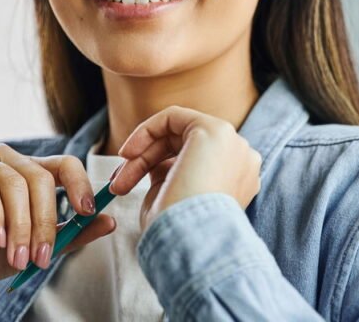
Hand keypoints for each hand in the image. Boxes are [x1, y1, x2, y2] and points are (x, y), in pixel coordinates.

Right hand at [0, 144, 116, 293]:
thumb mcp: (33, 249)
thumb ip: (70, 236)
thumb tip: (109, 222)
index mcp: (30, 172)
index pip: (65, 165)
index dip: (81, 184)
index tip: (88, 211)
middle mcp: (8, 159)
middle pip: (42, 177)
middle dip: (45, 221)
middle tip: (43, 257)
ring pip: (15, 183)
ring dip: (20, 226)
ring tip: (17, 257)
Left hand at [108, 106, 261, 230]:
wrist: (192, 241)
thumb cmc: (179, 232)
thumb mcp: (174, 202)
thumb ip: (170, 178)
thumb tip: (154, 166)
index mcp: (237, 180)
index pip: (193, 162)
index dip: (156, 168)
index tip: (128, 185)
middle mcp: (240, 159)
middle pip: (184, 146)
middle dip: (145, 161)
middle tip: (118, 185)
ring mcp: (231, 143)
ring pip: (177, 132)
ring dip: (143, 153)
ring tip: (119, 180)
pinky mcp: (214, 130)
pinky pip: (174, 117)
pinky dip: (147, 130)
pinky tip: (128, 153)